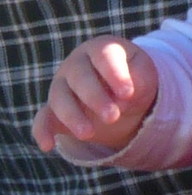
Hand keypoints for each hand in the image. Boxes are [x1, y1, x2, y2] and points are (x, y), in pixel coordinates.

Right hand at [32, 36, 157, 152]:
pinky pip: (43, 118)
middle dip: (95, 98)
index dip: (115, 74)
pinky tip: (48, 145)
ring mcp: (62, 85)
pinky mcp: (53, 108)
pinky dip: (42, 131)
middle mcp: (77, 64)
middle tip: (113, 117)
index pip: (104, 56)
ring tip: (88, 134)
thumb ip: (138, 81)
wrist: (124, 94)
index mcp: (101, 48)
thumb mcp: (145, 75)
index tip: (128, 94)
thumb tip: (122, 101)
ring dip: (72, 116)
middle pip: (80, 77)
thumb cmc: (135, 77)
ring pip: (59, 98)